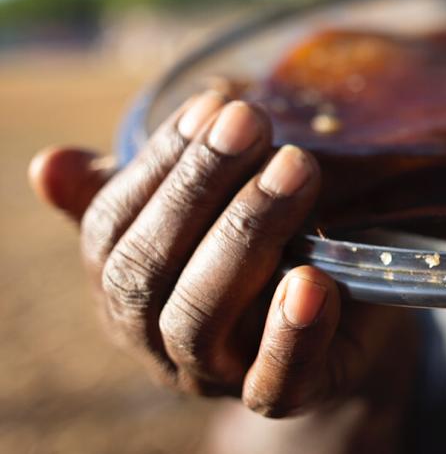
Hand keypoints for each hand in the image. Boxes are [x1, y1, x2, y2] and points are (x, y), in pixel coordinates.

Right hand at [29, 92, 413, 417]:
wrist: (344, 312)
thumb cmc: (269, 240)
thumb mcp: (215, 201)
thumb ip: (149, 185)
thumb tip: (48, 165)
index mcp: (126, 281)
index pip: (114, 225)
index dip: (159, 162)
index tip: (212, 103)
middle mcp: (154, 334)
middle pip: (148, 271)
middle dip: (199, 186)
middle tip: (252, 121)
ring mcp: (215, 372)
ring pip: (198, 320)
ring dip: (245, 235)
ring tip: (297, 169)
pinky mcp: (282, 395)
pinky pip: (273, 384)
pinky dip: (290, 332)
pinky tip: (314, 279)